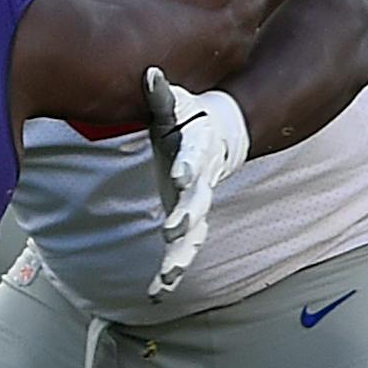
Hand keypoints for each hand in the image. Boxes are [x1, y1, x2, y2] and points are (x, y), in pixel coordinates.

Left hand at [143, 66, 250, 298]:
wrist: (219, 136)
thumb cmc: (189, 117)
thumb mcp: (175, 104)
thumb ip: (160, 93)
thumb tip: (149, 73)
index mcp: (198, 154)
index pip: (195, 161)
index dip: (189, 167)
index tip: (181, 175)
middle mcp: (201, 185)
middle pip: (198, 204)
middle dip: (186, 217)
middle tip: (172, 230)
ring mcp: (197, 207)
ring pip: (193, 238)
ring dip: (179, 258)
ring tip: (165, 279)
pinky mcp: (188, 221)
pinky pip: (182, 251)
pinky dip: (170, 272)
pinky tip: (156, 294)